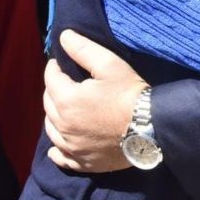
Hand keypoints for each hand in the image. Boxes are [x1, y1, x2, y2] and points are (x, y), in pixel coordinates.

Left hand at [43, 29, 148, 171]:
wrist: (151, 127)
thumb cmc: (130, 93)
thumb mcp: (109, 64)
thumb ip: (83, 49)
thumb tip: (63, 36)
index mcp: (67, 100)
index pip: (50, 78)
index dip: (55, 67)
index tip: (61, 62)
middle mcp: (63, 126)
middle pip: (48, 103)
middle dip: (54, 89)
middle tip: (66, 82)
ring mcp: (72, 147)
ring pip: (51, 129)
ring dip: (54, 116)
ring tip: (66, 107)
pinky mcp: (82, 162)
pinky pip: (61, 156)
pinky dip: (57, 149)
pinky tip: (57, 146)